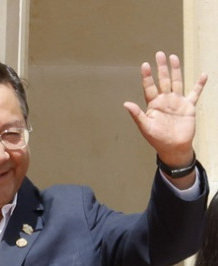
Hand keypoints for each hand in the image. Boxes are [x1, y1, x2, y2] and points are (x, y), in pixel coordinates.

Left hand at [123, 51, 206, 172]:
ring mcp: (177, 102)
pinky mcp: (188, 106)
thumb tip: (126, 104)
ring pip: (177, 82)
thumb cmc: (157, 139)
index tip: (145, 64)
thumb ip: (137, 115)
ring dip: (176, 70)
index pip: (149, 87)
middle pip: (163, 80)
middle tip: (160, 53)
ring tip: (173, 57)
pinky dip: (200, 84)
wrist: (173, 147)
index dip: (147, 76)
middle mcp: (165, 100)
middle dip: (162, 67)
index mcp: (153, 104)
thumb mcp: (145, 127)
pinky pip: (195, 93)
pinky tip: (203, 75)